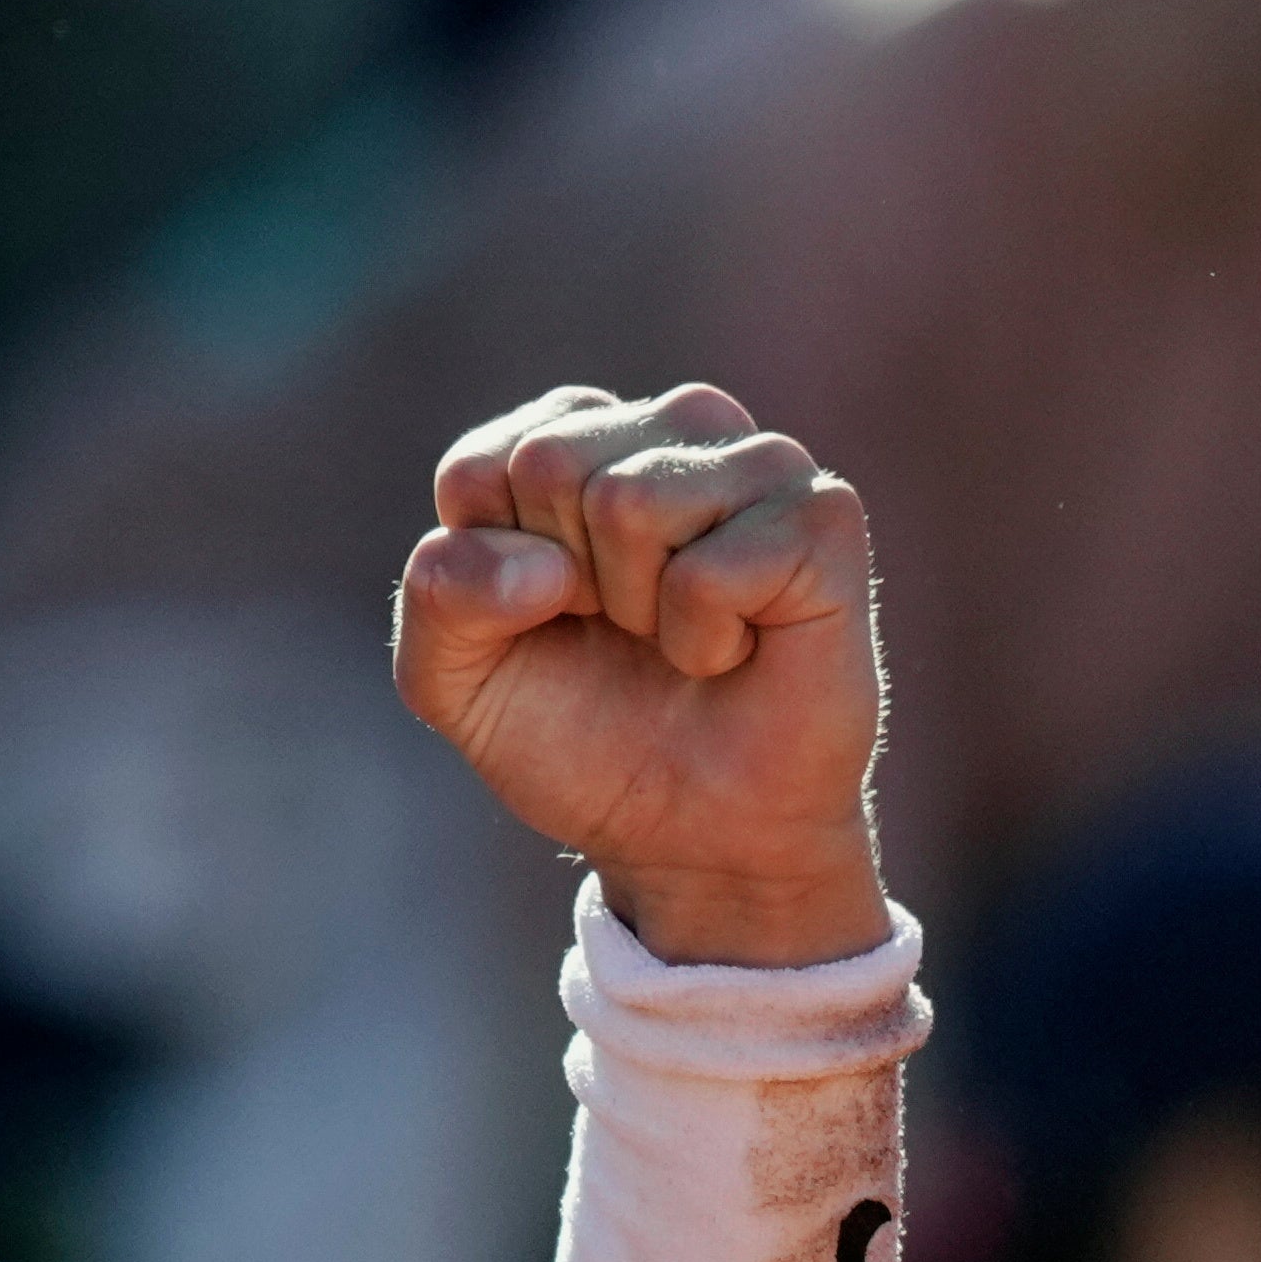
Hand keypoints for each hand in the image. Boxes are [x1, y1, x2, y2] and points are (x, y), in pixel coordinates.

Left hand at [394, 384, 890, 968]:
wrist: (685, 834)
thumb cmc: (574, 734)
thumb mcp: (452, 678)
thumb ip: (438, 597)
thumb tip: (540, 564)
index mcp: (574, 437)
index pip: (480, 466)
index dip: (489, 574)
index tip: (542, 616)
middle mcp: (670, 427)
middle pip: (549, 463)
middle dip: (559, 583)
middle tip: (618, 629)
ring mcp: (756, 462)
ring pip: (629, 499)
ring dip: (634, 607)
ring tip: (675, 636)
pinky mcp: (822, 516)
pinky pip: (711, 568)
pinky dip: (701, 638)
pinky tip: (730, 652)